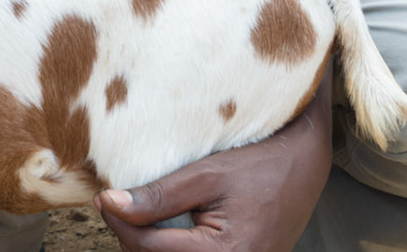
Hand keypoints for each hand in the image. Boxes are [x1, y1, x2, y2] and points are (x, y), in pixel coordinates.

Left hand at [94, 102, 332, 251]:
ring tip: (135, 214)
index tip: (101, 197)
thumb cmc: (258, 164)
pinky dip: (171, 249)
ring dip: (149, 246)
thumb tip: (111, 204)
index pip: (151, 248)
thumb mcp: (205, 174)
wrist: (305, 165)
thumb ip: (158, 196)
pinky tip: (160, 227)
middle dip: (132, 237)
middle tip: (116, 204)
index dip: (120, 223)